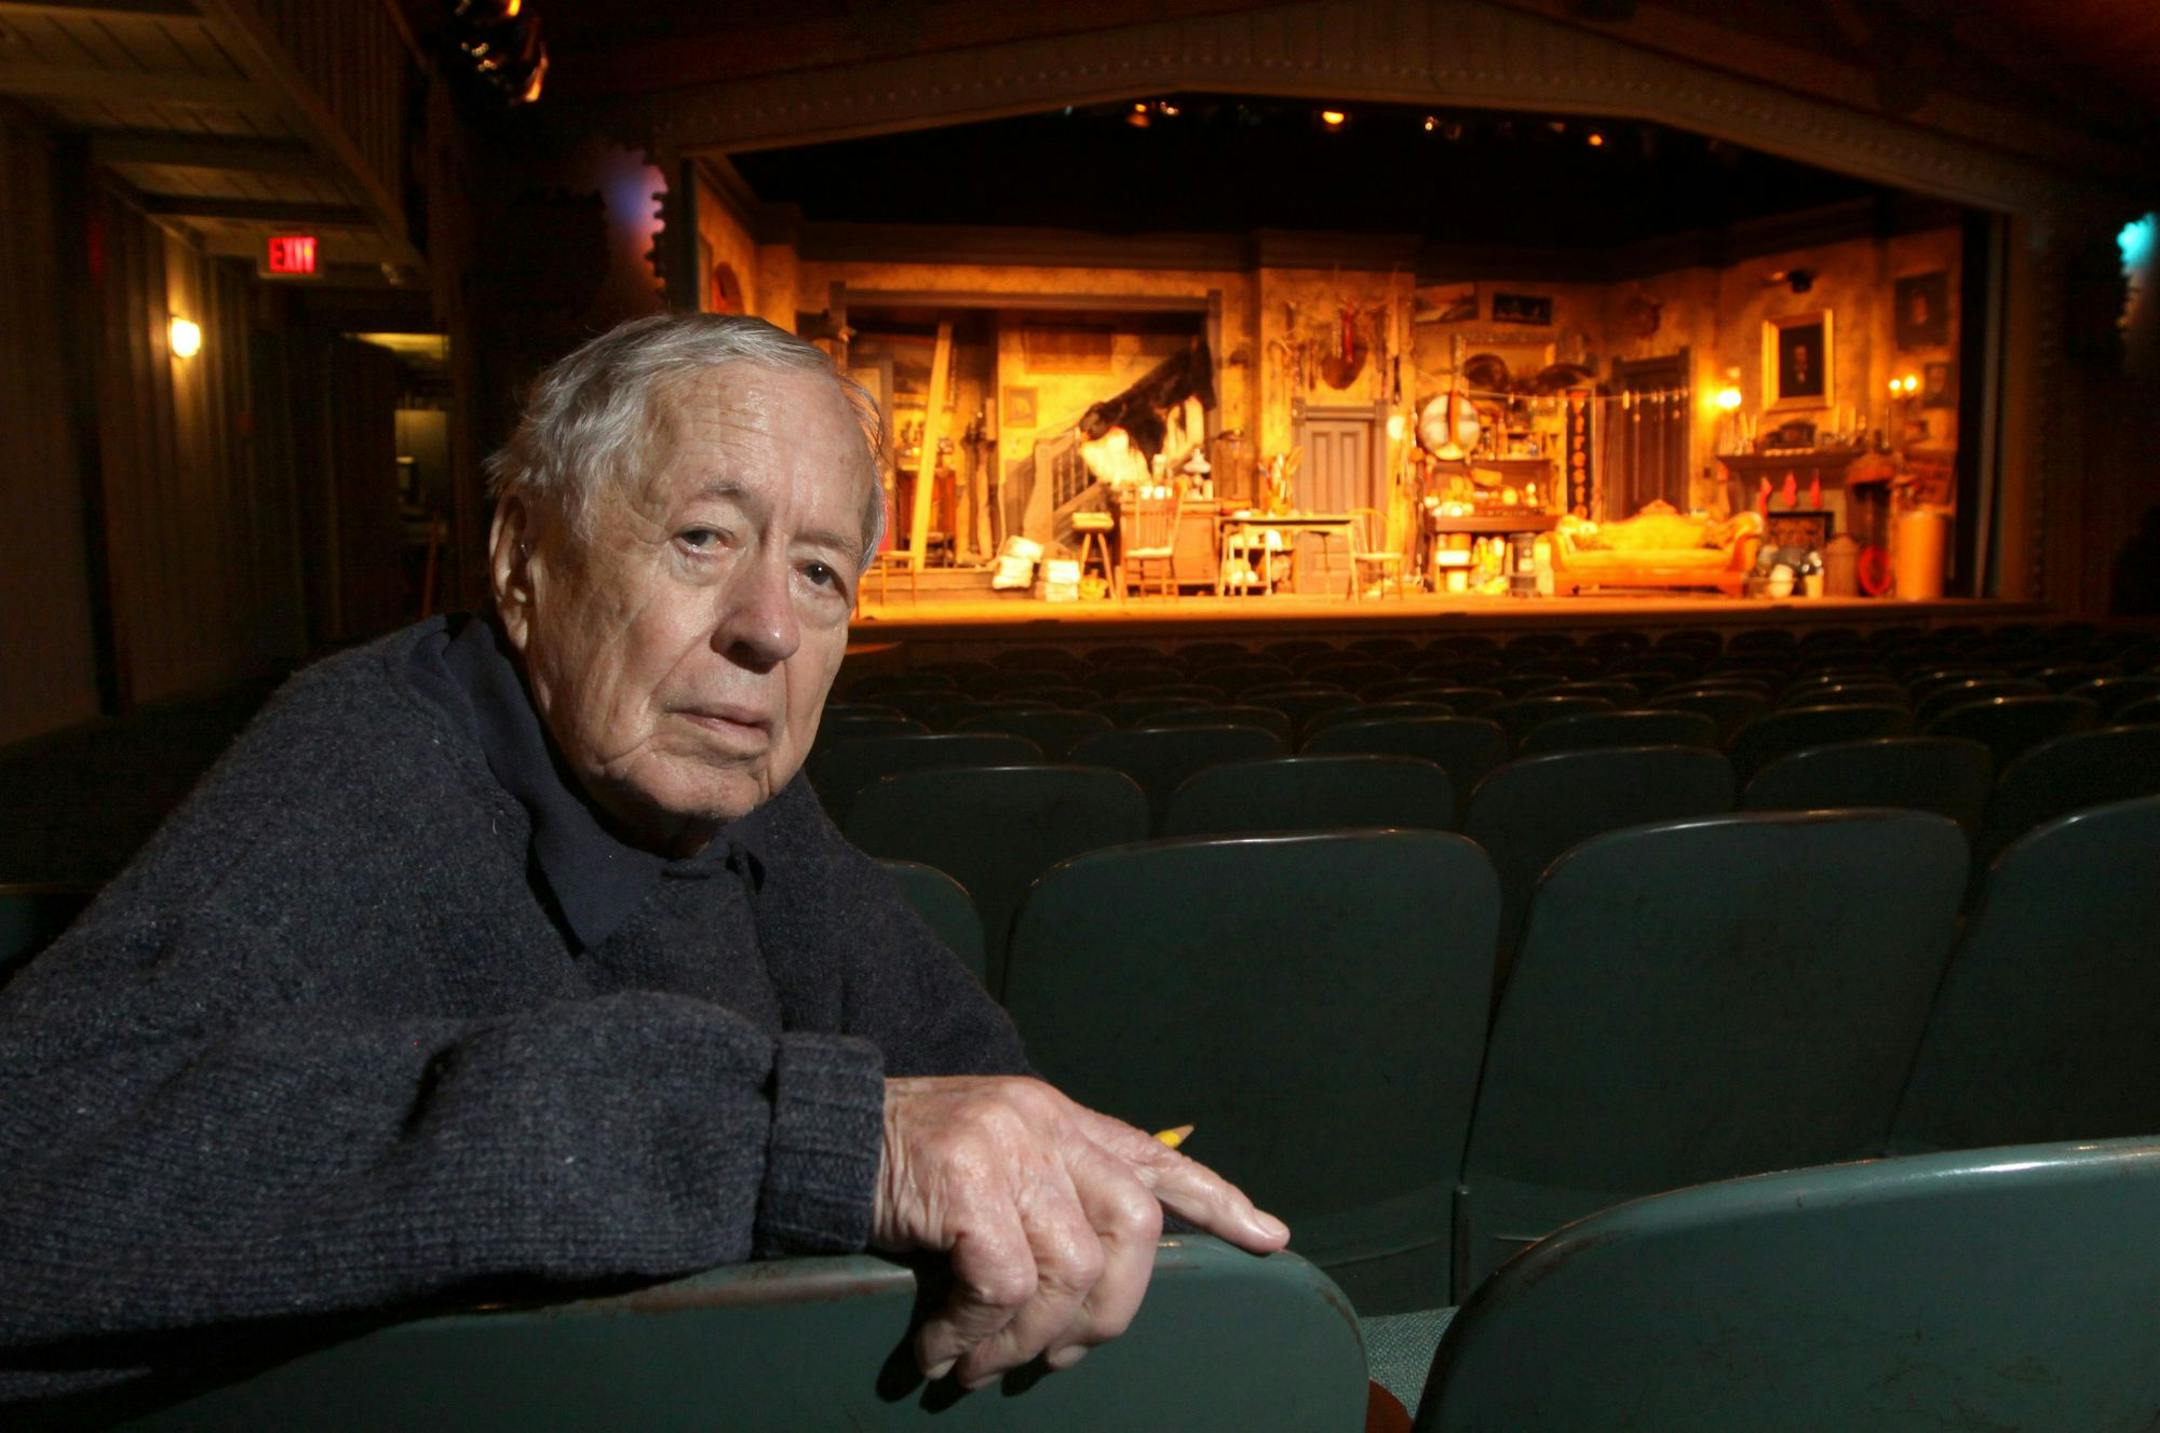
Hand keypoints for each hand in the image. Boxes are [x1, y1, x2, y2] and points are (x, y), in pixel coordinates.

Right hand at [873, 1075, 1288, 1388]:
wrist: (808, 1135)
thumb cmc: (896, 1165)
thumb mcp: (986, 1159)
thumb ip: (1043, 1193)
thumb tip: (1089, 1278)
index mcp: (1057, 1118)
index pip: (1154, 1156)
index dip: (1216, 1198)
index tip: (1269, 1238)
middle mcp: (1044, 1121)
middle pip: (1135, 1226)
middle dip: (1110, 1311)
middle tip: (1057, 1357)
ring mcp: (1007, 1144)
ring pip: (1070, 1268)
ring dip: (1025, 1340)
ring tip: (977, 1365)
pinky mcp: (965, 1178)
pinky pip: (1003, 1284)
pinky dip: (974, 1333)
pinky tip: (938, 1350)